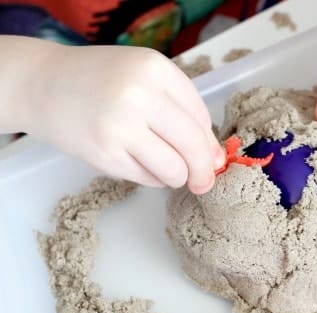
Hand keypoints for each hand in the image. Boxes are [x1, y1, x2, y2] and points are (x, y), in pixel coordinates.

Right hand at [25, 41, 223, 193]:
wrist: (43, 85)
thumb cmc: (102, 81)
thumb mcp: (145, 79)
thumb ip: (182, 111)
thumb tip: (216, 158)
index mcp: (155, 69)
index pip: (200, 116)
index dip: (209, 142)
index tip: (211, 156)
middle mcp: (139, 94)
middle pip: (193, 145)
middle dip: (204, 170)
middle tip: (204, 181)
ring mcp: (120, 126)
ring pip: (174, 169)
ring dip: (177, 176)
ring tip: (165, 167)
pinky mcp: (104, 155)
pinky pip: (148, 179)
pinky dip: (154, 179)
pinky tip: (142, 164)